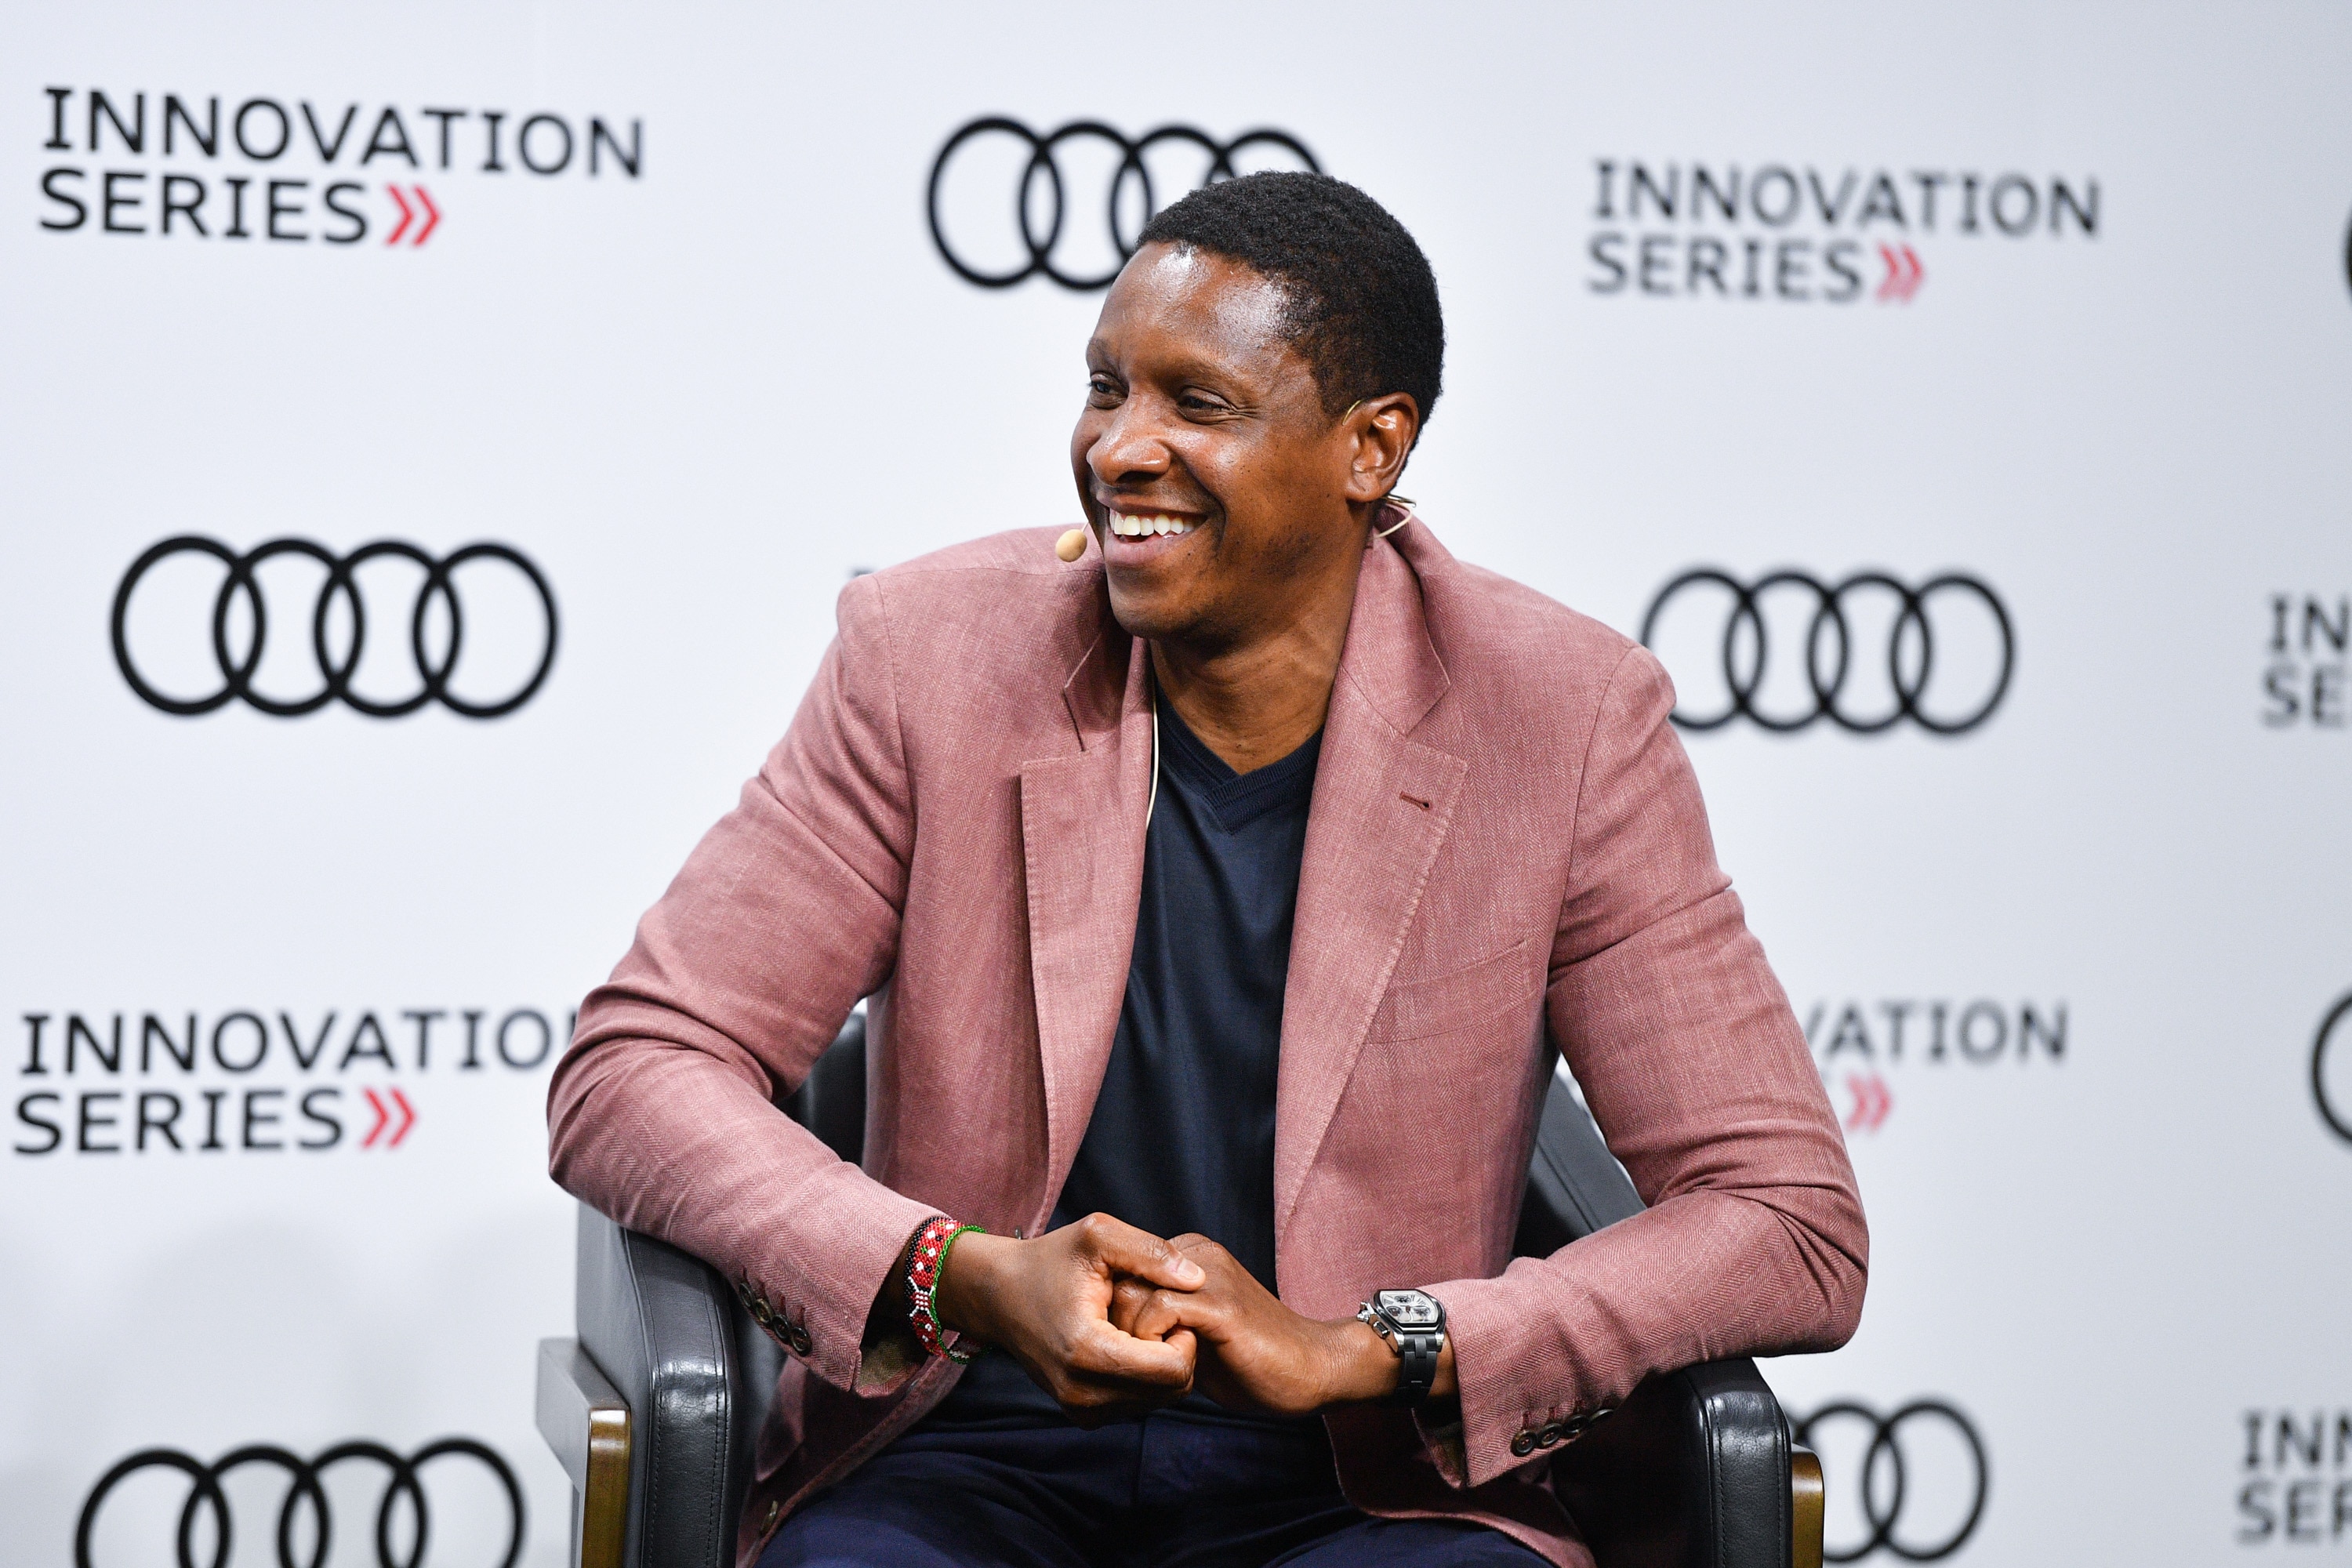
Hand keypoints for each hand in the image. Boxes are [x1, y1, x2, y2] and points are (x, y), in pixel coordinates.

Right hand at [930, 1214, 1204, 1424]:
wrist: (1000, 1294)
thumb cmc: (1050, 1260)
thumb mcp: (1098, 1235)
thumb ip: (1151, 1253)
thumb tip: (1196, 1280)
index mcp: (1088, 1352)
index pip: (1174, 1369)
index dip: (1185, 1335)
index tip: (1167, 1305)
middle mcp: (1083, 1393)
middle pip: (1173, 1390)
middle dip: (1179, 1351)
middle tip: (1159, 1314)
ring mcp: (1081, 1409)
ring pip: (1160, 1400)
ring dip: (1163, 1365)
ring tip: (1140, 1326)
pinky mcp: (1082, 1414)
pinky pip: (1139, 1404)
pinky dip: (1145, 1377)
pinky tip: (1128, 1343)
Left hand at [1112, 1235, 1456, 1415]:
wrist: (1311, 1369)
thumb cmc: (1251, 1359)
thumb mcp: (1195, 1333)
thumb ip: (1160, 1321)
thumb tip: (1109, 1333)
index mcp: (1192, 1257)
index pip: (1122, 1272)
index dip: (1114, 1316)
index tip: (1123, 1354)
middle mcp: (1198, 1256)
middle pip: (1119, 1278)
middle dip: (1114, 1326)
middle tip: (1131, 1365)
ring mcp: (1211, 1277)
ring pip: (1132, 1292)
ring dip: (1129, 1339)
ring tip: (1149, 1370)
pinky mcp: (1221, 1306)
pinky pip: (1159, 1311)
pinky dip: (1150, 1344)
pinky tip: (1168, 1370)